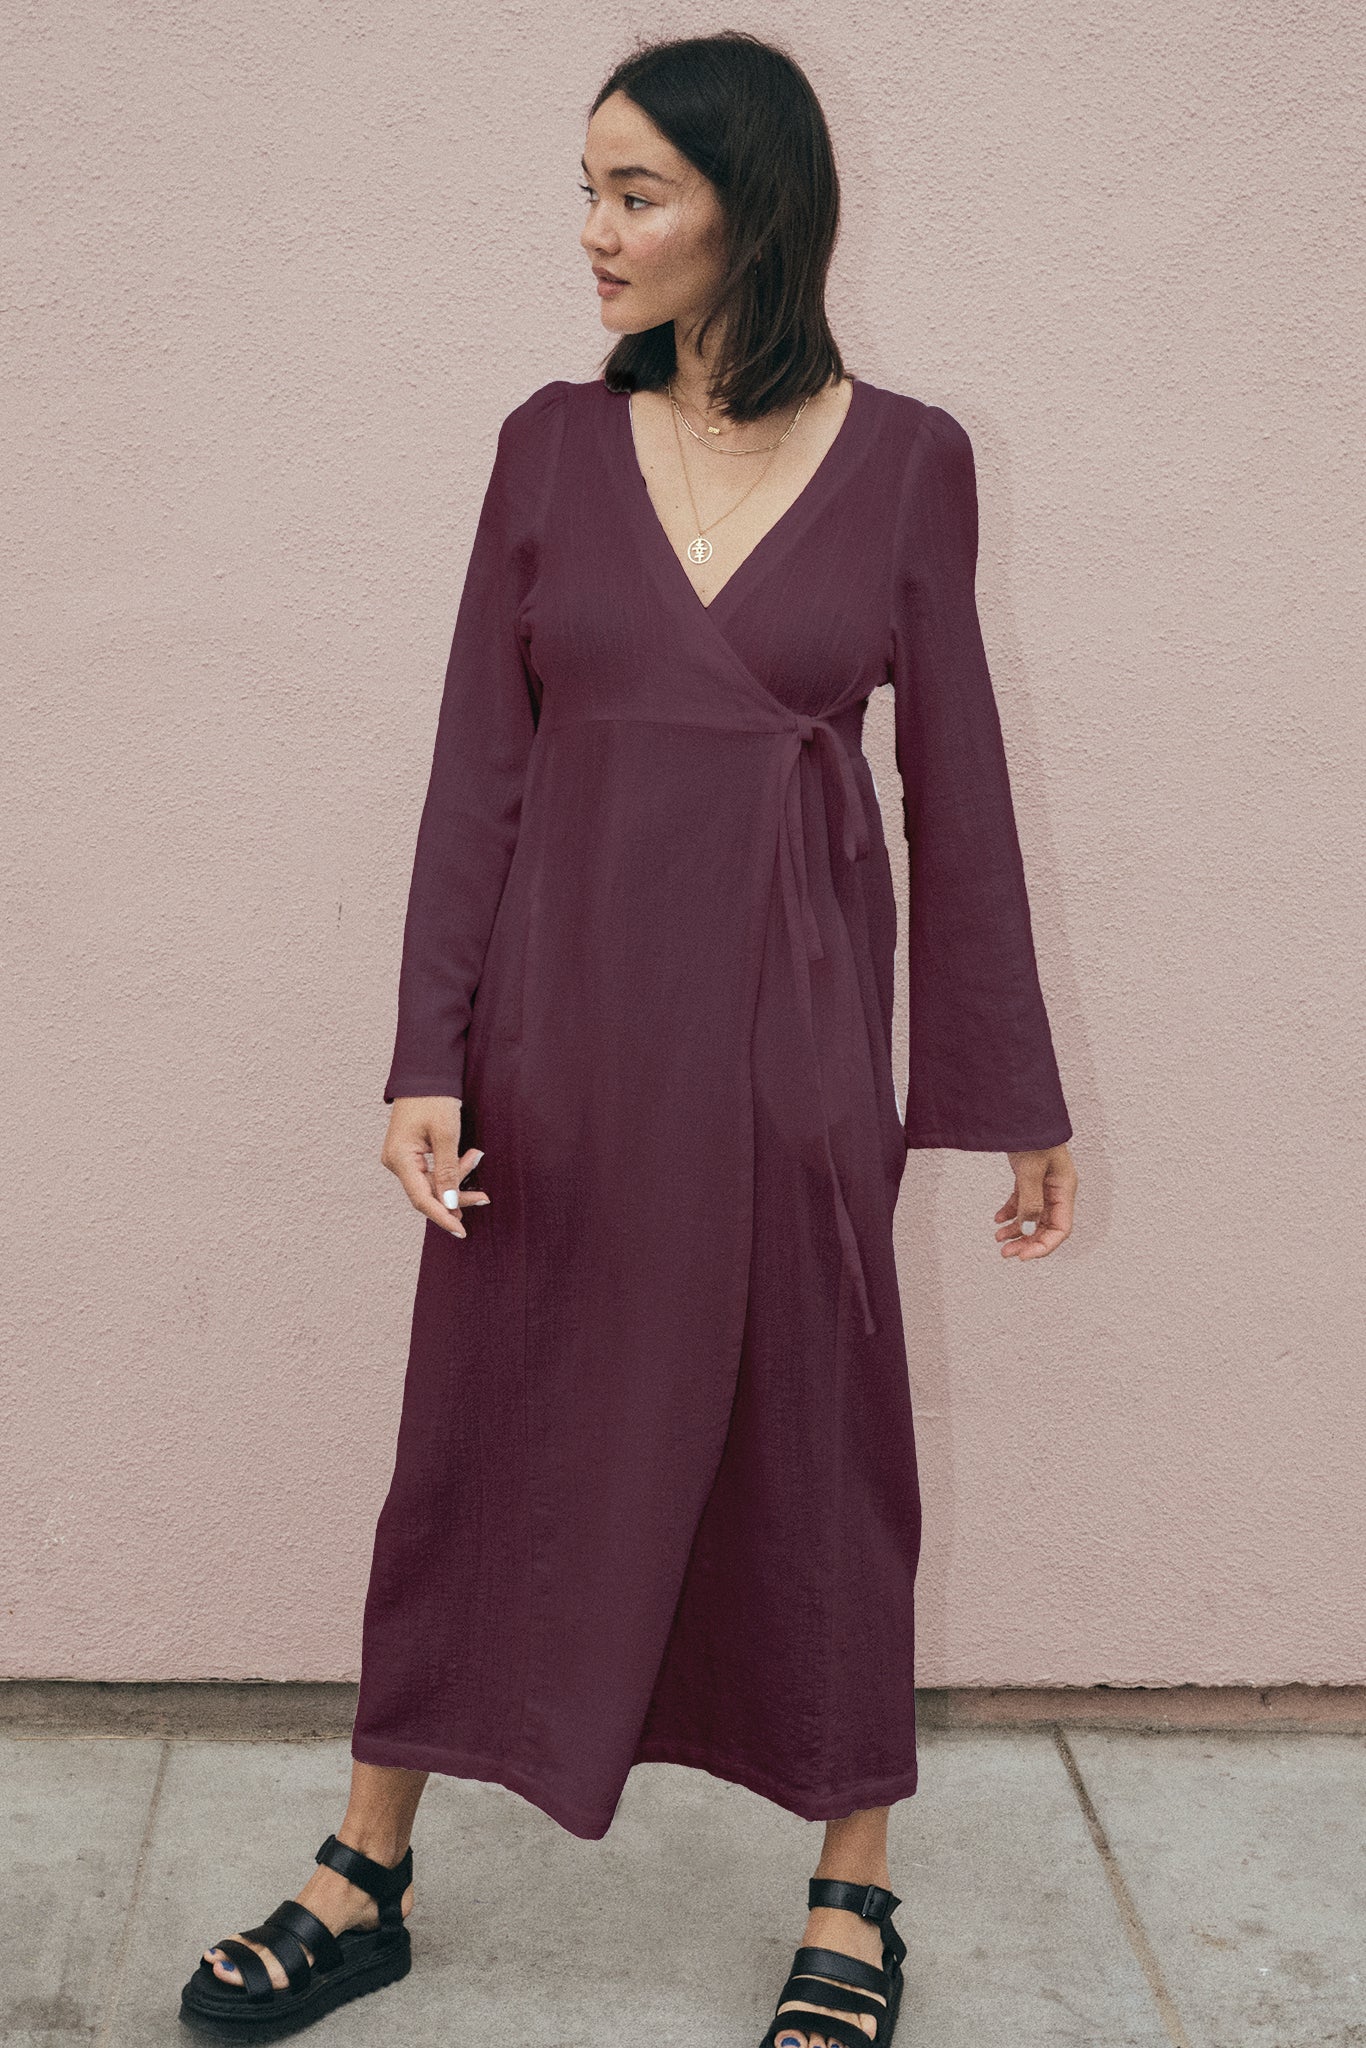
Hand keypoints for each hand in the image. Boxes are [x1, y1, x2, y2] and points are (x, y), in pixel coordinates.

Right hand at [381, 1095, 490, 1238]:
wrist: (425, 1074)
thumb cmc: (434, 1099)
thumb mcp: (446, 1134)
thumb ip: (448, 1170)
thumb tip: (449, 1203)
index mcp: (400, 1158)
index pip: (421, 1199)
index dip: (442, 1217)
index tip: (461, 1231)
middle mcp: (396, 1162)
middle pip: (428, 1193)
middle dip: (456, 1193)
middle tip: (484, 1194)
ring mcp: (401, 1159)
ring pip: (432, 1183)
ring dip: (456, 1176)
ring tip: (476, 1156)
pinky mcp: (410, 1154)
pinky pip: (431, 1172)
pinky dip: (450, 1169)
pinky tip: (468, 1158)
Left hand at [995, 1143, 1076, 1259]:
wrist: (1022, 1113)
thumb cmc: (1034, 1135)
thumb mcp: (1031, 1168)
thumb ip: (1030, 1198)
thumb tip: (1027, 1224)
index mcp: (1064, 1189)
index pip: (1061, 1228)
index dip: (1044, 1246)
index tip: (1023, 1256)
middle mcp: (1057, 1191)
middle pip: (1046, 1227)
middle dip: (1027, 1242)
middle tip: (1006, 1253)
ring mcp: (1044, 1186)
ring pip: (1033, 1218)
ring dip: (1017, 1231)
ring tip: (998, 1239)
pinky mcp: (1030, 1180)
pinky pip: (1022, 1204)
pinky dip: (1011, 1214)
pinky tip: (998, 1219)